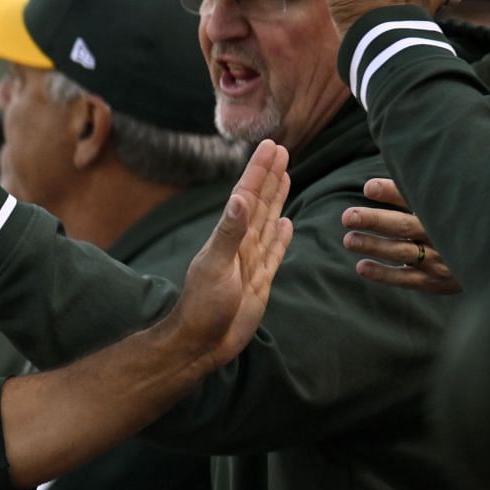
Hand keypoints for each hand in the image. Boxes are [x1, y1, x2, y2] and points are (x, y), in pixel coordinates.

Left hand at [163, 140, 293, 370]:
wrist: (202, 343)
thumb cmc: (203, 307)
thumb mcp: (215, 266)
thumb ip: (229, 233)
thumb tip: (239, 198)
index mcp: (229, 236)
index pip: (248, 195)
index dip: (259, 170)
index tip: (271, 146)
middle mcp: (241, 244)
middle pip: (261, 203)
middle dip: (270, 176)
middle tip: (282, 150)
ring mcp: (251, 262)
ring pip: (269, 222)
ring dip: (277, 199)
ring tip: (286, 176)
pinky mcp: (260, 281)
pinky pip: (275, 251)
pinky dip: (282, 236)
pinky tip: (287, 223)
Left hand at [342, 178, 460, 293]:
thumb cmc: (461, 220)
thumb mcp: (449, 201)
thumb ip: (425, 186)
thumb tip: (394, 164)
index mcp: (446, 210)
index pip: (417, 198)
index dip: (392, 193)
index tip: (369, 188)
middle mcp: (444, 235)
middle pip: (405, 226)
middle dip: (375, 221)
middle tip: (349, 216)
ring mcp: (440, 260)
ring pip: (403, 252)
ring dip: (374, 246)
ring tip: (349, 240)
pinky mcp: (435, 282)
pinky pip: (407, 278)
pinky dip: (384, 274)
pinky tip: (362, 267)